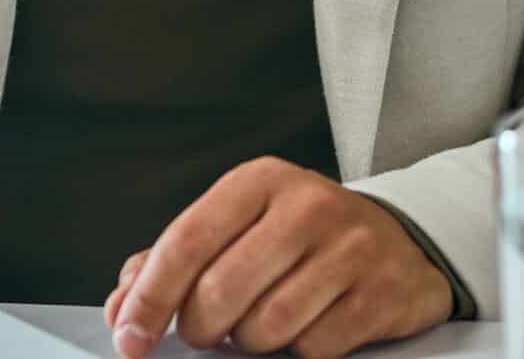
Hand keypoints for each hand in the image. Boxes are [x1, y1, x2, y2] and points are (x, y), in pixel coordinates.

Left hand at [104, 159, 453, 358]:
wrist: (401, 238)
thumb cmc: (301, 235)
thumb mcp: (238, 225)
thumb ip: (174, 259)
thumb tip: (122, 307)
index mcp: (257, 181)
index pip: (186, 241)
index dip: (151, 296)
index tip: (130, 336)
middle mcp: (305, 206)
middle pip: (223, 289)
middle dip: (201, 327)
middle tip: (205, 332)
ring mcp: (349, 248)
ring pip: (268, 323)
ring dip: (251, 341)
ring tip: (258, 326)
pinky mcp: (382, 292)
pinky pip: (316, 346)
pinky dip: (298, 350)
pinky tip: (304, 329)